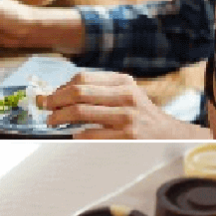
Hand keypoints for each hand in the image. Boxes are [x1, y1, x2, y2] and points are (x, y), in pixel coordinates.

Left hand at [37, 70, 210, 138]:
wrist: (169, 136)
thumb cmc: (141, 115)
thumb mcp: (126, 94)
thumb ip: (99, 90)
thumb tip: (60, 93)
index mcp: (123, 82)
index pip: (82, 79)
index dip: (60, 88)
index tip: (49, 97)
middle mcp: (125, 96)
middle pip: (78, 92)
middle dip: (55, 101)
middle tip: (46, 109)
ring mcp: (126, 117)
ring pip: (80, 112)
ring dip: (59, 118)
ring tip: (53, 122)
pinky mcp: (126, 137)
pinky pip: (90, 134)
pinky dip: (75, 135)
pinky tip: (72, 135)